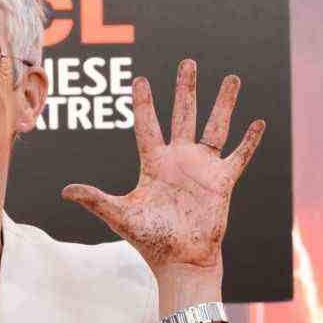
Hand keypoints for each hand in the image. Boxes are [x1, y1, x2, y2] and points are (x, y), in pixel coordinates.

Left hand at [61, 59, 265, 272]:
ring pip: (214, 127)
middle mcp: (178, 159)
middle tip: (188, 63)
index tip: (139, 79)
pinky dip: (249, 141)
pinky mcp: (222, 182)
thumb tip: (64, 190)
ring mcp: (202, 168)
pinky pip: (238, 156)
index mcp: (153, 163)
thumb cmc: (149, 239)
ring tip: (231, 78)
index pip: (147, 125)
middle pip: (183, 115)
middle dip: (186, 89)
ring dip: (223, 104)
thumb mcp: (119, 215)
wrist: (179, 260)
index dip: (144, 103)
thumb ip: (94, 199)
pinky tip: (258, 122)